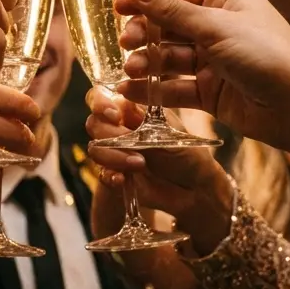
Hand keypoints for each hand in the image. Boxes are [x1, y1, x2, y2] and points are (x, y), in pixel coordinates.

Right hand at [84, 88, 232, 253]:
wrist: (195, 189)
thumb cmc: (188, 155)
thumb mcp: (169, 134)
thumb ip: (143, 122)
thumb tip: (122, 105)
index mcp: (134, 112)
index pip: (105, 99)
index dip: (102, 104)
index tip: (114, 115)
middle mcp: (121, 130)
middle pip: (95, 123)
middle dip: (109, 133)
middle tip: (130, 142)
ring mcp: (116, 153)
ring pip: (96, 148)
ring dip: (114, 156)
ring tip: (140, 164)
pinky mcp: (116, 176)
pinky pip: (102, 173)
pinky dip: (110, 175)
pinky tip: (122, 180)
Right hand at [113, 0, 289, 149]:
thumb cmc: (268, 53)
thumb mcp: (217, 25)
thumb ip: (172, 10)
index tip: (118, 5)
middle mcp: (219, 27)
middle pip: (169, 26)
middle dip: (145, 34)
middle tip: (125, 41)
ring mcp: (214, 61)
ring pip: (169, 58)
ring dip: (147, 62)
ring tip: (130, 70)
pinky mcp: (211, 92)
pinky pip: (175, 87)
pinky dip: (154, 89)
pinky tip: (132, 92)